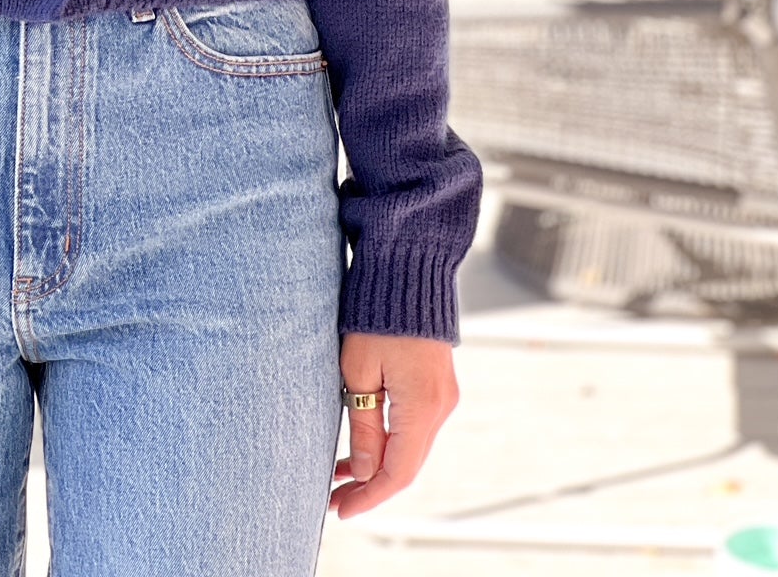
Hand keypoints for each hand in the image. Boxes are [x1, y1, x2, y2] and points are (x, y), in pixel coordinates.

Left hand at [330, 331, 459, 518]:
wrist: (408, 268)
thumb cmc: (375, 315)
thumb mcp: (358, 370)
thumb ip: (363, 425)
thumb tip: (364, 473)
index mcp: (421, 406)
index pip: (397, 472)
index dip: (369, 496)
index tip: (341, 509)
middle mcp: (440, 407)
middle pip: (407, 464)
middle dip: (370, 485)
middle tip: (335, 498)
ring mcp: (443, 396)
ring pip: (411, 447)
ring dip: (378, 464)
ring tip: (339, 475)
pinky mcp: (438, 385)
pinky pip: (415, 427)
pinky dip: (390, 442)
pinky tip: (364, 446)